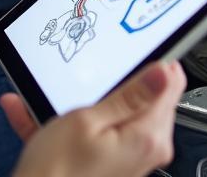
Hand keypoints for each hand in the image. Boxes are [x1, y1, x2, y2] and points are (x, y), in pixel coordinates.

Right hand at [4, 61, 186, 176]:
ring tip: (51, 97)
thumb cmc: (57, 171)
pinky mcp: (113, 161)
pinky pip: (96, 129)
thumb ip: (130, 95)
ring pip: (117, 109)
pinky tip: (36, 116)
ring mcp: (130, 156)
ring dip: (82, 99)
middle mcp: (146, 149)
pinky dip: (67, 120)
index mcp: (147, 136)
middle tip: (88, 71)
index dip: (156, 59)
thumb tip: (164, 72)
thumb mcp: (87, 120)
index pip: (170, 85)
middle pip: (146, 96)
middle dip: (115, 80)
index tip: (139, 43)